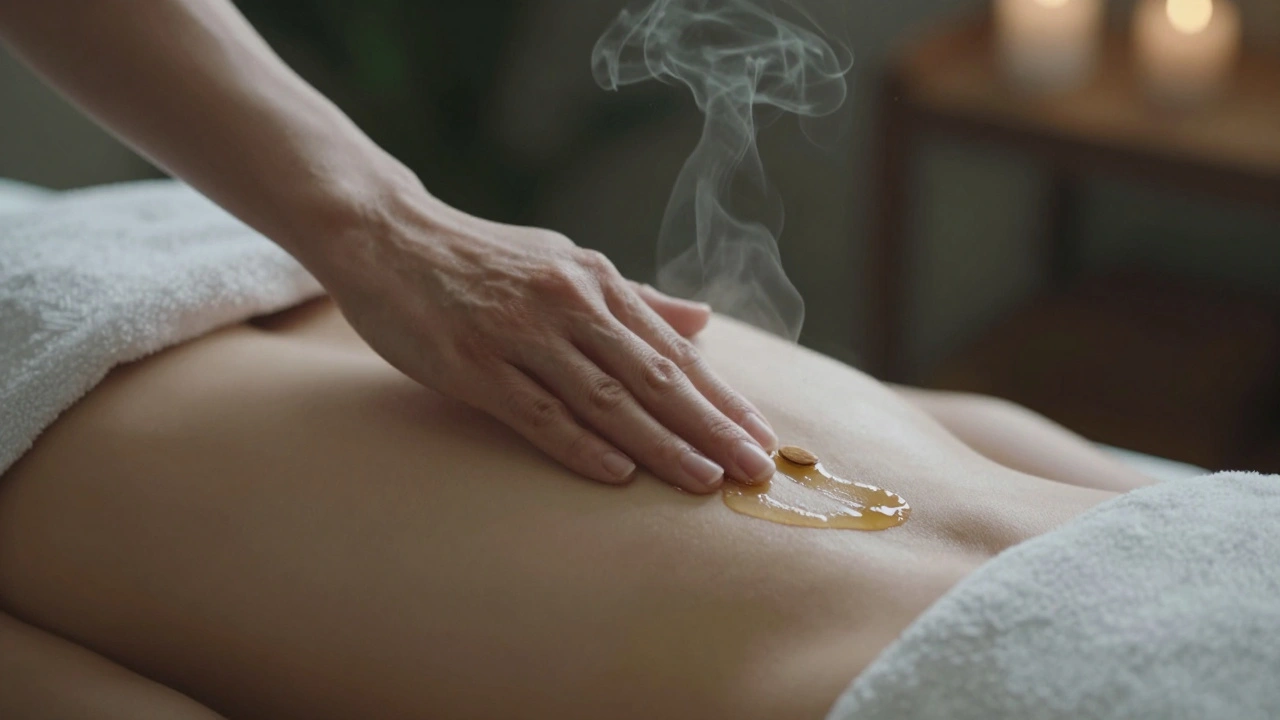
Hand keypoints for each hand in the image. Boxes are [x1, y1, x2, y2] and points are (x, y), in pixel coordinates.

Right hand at [315, 190, 778, 492]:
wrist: (388, 235)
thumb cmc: (484, 258)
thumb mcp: (565, 263)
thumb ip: (634, 297)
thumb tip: (703, 319)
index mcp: (596, 282)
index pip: (674, 350)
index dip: (722, 397)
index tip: (762, 436)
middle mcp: (568, 304)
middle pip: (653, 377)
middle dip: (711, 426)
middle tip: (754, 469)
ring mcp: (519, 334)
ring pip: (605, 398)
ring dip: (661, 443)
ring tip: (705, 479)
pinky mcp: (473, 363)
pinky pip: (536, 411)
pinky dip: (579, 443)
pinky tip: (618, 474)